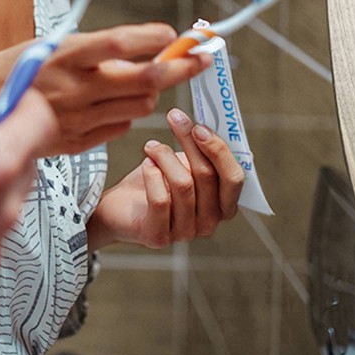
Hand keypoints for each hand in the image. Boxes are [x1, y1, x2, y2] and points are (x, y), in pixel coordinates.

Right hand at [0, 24, 210, 153]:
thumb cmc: (10, 70)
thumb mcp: (45, 45)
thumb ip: (88, 48)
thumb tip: (137, 47)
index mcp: (65, 56)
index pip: (119, 43)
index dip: (153, 39)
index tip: (177, 34)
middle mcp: (75, 88)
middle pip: (144, 80)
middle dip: (180, 67)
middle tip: (203, 56)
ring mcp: (78, 118)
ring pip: (139, 105)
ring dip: (152, 90)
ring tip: (150, 79)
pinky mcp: (77, 141)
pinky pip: (119, 126)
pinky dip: (127, 112)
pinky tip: (116, 103)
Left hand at [87, 108, 243, 248]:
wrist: (120, 208)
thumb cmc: (156, 181)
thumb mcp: (182, 164)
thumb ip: (199, 152)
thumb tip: (203, 125)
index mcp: (223, 205)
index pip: (234, 178)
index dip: (219, 150)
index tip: (199, 126)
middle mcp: (209, 223)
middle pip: (207, 176)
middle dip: (189, 141)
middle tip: (173, 117)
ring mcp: (186, 232)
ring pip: (183, 185)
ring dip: (164, 156)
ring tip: (150, 146)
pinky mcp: (159, 236)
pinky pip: (161, 200)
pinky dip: (152, 174)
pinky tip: (145, 163)